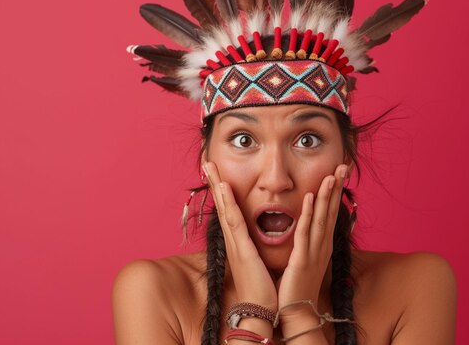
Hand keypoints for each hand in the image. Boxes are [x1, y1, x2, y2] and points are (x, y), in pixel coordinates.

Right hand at [203, 161, 277, 309]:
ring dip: (217, 186)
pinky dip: (229, 204)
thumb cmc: (261, 285)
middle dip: (214, 182)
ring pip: (224, 208)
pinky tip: (226, 188)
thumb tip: (255, 234)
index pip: (228, 209)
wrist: (259, 308)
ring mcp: (235, 242)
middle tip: (207, 161)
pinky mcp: (242, 249)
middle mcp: (233, 238)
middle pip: (221, 204)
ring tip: (211, 167)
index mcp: (238, 239)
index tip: (217, 171)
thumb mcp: (257, 258)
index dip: (222, 189)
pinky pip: (235, 222)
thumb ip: (254, 245)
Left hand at [277, 164, 347, 321]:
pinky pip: (306, 233)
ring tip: (332, 174)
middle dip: (337, 188)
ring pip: (322, 218)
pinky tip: (311, 197)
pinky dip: (309, 214)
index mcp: (321, 245)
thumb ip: (307, 243)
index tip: (339, 172)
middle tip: (344, 165)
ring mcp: (314, 252)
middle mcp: (322, 246)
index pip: (330, 213)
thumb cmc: (297, 286)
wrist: (295, 311)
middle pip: (331, 212)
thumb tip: (307, 228)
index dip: (335, 192)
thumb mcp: (305, 259)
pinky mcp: (302, 260)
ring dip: (327, 196)